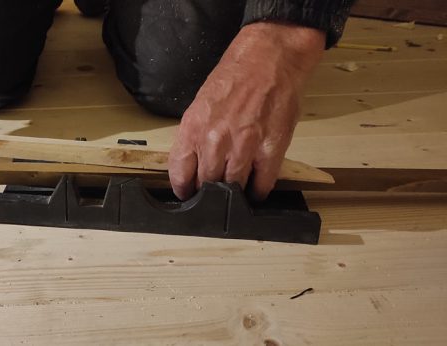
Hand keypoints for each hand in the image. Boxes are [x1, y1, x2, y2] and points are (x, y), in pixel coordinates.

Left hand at [168, 22, 324, 200]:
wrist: (269, 57)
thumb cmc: (235, 77)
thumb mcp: (201, 104)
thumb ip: (195, 135)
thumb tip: (194, 164)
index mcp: (193, 128)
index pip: (180, 173)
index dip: (183, 188)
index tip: (188, 193)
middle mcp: (215, 140)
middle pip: (206, 184)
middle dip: (209, 190)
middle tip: (214, 191)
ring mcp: (244, 146)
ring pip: (233, 186)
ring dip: (233, 192)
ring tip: (235, 190)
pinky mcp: (271, 149)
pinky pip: (261, 184)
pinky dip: (257, 191)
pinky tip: (255, 188)